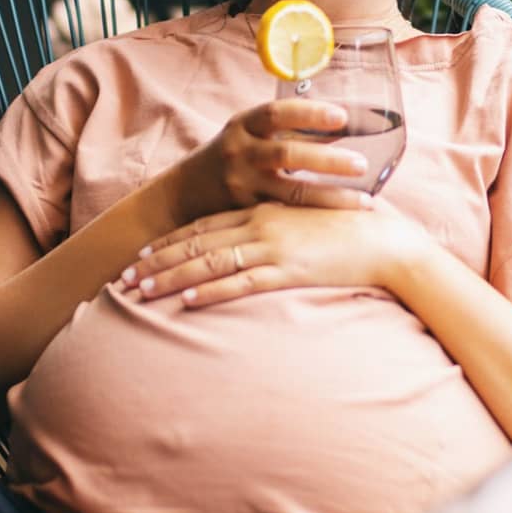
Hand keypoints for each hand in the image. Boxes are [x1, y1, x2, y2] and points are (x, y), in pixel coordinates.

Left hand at [123, 202, 428, 307]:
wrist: (387, 240)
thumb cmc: (351, 231)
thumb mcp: (306, 222)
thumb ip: (280, 229)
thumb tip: (258, 242)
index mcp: (264, 210)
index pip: (205, 226)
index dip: (170, 241)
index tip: (142, 252)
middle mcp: (261, 224)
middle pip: (196, 243)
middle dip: (157, 261)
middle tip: (124, 276)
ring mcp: (274, 247)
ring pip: (210, 263)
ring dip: (172, 278)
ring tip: (140, 293)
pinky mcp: (289, 270)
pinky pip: (242, 283)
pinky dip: (212, 292)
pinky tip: (187, 302)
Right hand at [169, 99, 374, 218]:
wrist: (183, 194)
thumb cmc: (230, 158)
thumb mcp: (250, 136)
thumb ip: (289, 131)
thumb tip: (344, 126)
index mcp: (243, 125)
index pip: (277, 112)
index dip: (310, 113)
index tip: (342, 116)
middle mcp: (239, 152)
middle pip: (288, 153)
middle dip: (328, 160)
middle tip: (363, 164)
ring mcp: (241, 185)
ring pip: (292, 192)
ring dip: (331, 196)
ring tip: (366, 201)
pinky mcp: (244, 214)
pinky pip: (285, 216)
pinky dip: (314, 218)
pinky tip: (341, 224)